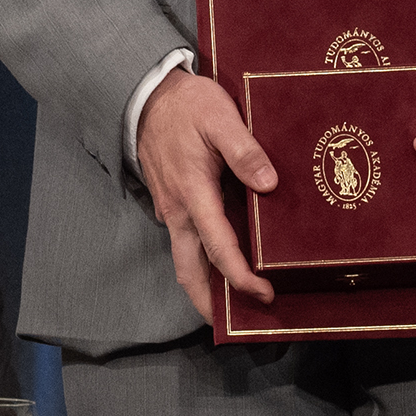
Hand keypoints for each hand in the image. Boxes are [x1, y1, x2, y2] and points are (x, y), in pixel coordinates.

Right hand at [137, 67, 275, 322]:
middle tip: (237, 322)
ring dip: (202, 285)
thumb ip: (245, 151)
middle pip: (189, 270)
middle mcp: (178, 210)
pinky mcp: (170, 200)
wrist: (146, 94)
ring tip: (227, 303)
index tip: (264, 294)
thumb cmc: (187, 105)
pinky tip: (220, 260)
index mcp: (193, 194)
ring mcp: (170, 208)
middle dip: (209, 302)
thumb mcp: (220, 118)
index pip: (218, 249)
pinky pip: (184, 240)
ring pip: (184, 259)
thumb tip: (269, 185)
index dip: (240, 277)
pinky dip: (199, 260)